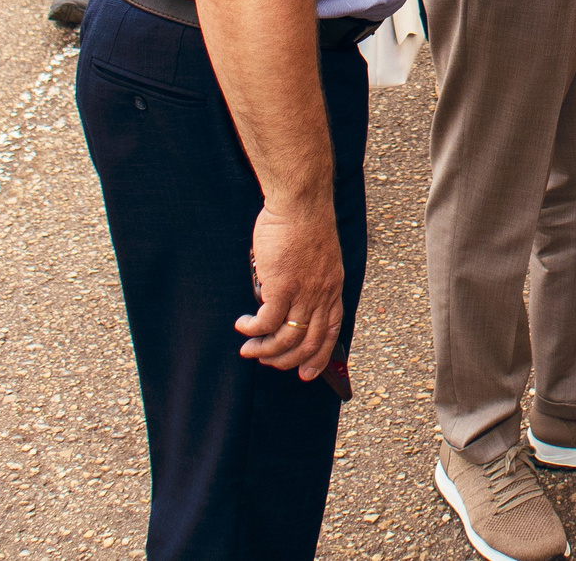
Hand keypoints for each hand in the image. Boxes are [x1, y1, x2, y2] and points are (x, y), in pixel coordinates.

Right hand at [234, 199, 345, 378]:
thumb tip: (284, 299)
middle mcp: (322, 295)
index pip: (331, 331)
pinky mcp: (281, 288)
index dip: (319, 356)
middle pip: (309, 343)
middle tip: (267, 363)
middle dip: (288, 361)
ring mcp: (303, 294)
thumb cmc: (304, 222)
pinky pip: (266, 322)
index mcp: (333, 287)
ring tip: (250, 350)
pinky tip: (243, 326)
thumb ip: (308, 279)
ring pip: (286, 339)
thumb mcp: (317, 256)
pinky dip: (252, 330)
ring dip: (265, 350)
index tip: (307, 373)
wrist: (301, 203)